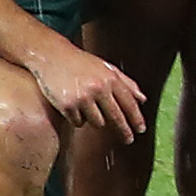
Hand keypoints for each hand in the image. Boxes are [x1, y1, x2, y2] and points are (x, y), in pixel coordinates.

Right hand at [25, 39, 149, 142]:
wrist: (52, 56)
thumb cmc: (81, 62)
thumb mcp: (107, 68)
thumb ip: (126, 83)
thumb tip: (142, 99)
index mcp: (110, 79)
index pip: (129, 103)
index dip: (136, 119)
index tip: (141, 130)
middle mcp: (98, 88)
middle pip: (116, 117)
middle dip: (124, 131)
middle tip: (129, 140)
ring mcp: (82, 98)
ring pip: (98, 122)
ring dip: (95, 119)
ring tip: (86, 104)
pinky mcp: (67, 106)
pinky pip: (79, 122)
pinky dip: (77, 118)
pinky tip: (73, 105)